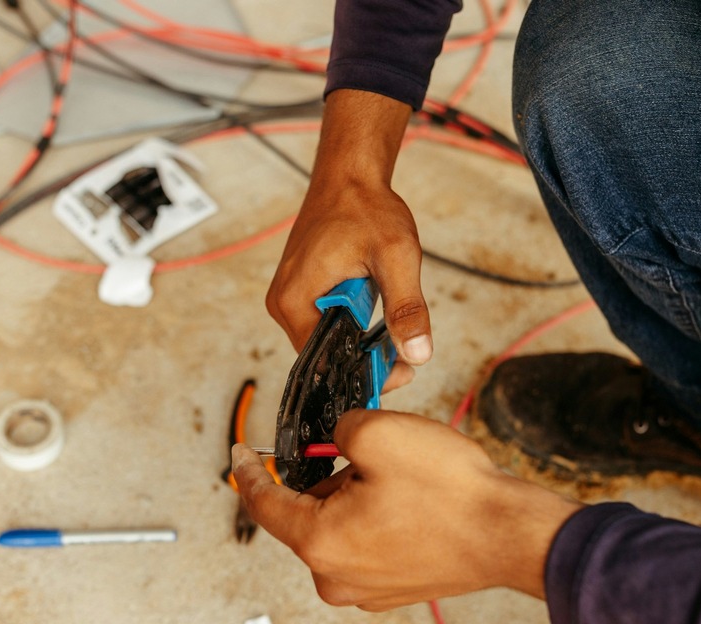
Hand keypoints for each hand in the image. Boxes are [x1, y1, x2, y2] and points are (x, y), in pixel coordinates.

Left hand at [231, 410, 583, 610]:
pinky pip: (368, 545)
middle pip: (308, 512)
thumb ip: (338, 427)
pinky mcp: (393, 592)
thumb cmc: (449, 491)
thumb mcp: (378, 432)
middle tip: (372, 453)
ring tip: (404, 481)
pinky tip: (414, 504)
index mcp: (318, 542)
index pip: (264, 502)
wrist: (511, 536)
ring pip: (340, 527)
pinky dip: (378, 520)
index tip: (240, 449)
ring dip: (357, 498)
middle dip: (330, 476)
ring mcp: (365, 592)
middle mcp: (334, 578)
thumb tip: (338, 437)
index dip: (248, 469)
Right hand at [267, 90, 431, 390]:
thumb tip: (417, 354)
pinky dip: (353, 320)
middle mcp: (283, 304)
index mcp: (294, 301)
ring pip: (329, 338)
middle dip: (366, 356)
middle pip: (326, 355)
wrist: (351, 174)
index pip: (325, 363)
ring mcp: (289, 297)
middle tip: (404, 349)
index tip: (402, 370)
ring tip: (389, 319)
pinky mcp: (300, 290)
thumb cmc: (366, 207)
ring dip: (361, 336)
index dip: (365, 372)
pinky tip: (374, 303)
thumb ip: (407, 309)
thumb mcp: (396, 258)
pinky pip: (327, 320)